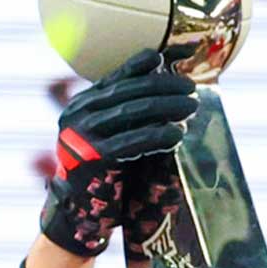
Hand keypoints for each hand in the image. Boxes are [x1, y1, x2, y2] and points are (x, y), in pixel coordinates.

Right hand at [40, 49, 197, 256]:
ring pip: (131, 112)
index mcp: (82, 103)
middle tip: (190, 87)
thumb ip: (127, 111)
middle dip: (163, 86)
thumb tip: (162, 80)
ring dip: (165, 107)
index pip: (118, 76)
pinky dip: (157, 135)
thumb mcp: (109, 134)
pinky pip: (132, 142)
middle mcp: (78, 115)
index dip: (143, 63)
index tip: (168, 57)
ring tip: (190, 106)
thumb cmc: (102, 169)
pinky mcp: (94, 160)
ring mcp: (83, 137)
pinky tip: (176, 133)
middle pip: (128, 91)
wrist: (76, 210)